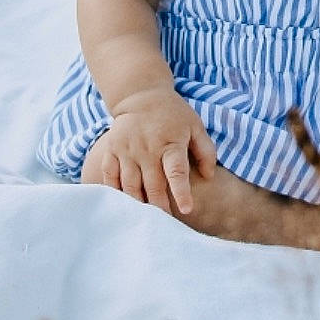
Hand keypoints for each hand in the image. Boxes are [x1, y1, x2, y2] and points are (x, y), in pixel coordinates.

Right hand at [92, 86, 216, 214]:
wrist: (140, 95)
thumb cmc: (173, 115)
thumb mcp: (195, 126)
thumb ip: (205, 151)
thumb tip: (209, 176)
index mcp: (170, 142)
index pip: (176, 171)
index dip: (181, 192)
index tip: (187, 209)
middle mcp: (147, 148)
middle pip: (152, 184)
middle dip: (159, 207)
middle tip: (166, 224)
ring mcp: (126, 149)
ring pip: (130, 185)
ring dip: (138, 204)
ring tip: (146, 219)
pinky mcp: (111, 150)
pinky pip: (110, 176)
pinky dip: (115, 193)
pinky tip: (122, 206)